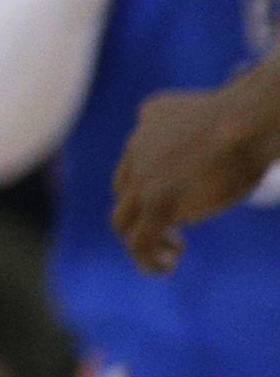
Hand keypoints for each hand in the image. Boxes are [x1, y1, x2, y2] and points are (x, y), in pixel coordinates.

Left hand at [118, 80, 279, 271]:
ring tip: (172, 253)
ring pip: (123, 220)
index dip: (151, 183)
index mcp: (152, 116)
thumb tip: (242, 133)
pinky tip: (166, 266)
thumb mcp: (226, 110)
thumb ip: (213, 125)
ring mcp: (143, 176)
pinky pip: (138, 241)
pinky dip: (148, 259)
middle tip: (175, 230)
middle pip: (125, 190)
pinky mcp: (157, 202)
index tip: (180, 198)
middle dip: (145, 212)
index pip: (137, 155)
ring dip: (142, 241)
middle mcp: (137, 145)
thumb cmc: (253, 117)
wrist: (246, 121)